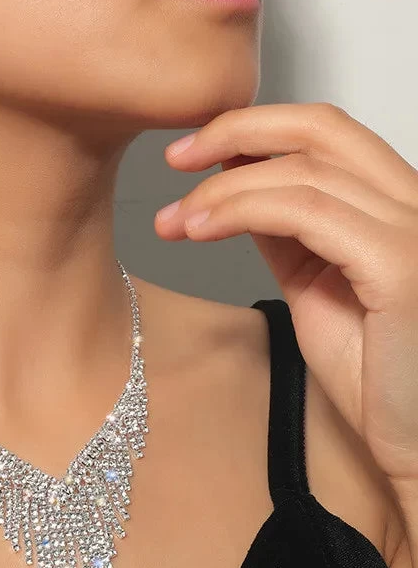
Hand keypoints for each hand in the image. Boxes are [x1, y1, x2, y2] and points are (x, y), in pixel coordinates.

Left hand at [154, 103, 417, 482]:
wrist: (416, 440)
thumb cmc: (374, 374)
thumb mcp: (316, 284)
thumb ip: (287, 232)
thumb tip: (237, 190)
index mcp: (395, 206)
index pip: (325, 133)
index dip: (254, 129)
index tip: (191, 151)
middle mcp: (414, 205)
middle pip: (319, 128)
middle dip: (234, 132)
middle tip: (173, 159)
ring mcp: (413, 231)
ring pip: (303, 172)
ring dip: (221, 190)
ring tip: (173, 220)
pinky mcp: (401, 266)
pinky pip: (308, 214)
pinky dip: (242, 212)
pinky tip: (199, 230)